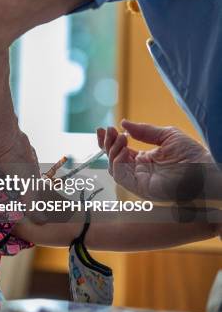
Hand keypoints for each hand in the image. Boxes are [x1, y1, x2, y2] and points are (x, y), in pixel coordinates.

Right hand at [97, 119, 213, 200]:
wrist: (207, 169)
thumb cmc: (193, 154)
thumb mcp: (166, 136)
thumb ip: (144, 131)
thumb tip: (124, 123)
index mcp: (144, 160)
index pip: (120, 151)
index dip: (110, 140)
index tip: (104, 128)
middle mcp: (139, 171)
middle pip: (113, 159)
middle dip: (107, 143)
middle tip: (108, 130)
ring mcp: (138, 180)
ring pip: (113, 167)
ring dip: (112, 151)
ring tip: (121, 137)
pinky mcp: (140, 188)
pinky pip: (120, 176)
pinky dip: (116, 162)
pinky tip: (122, 150)